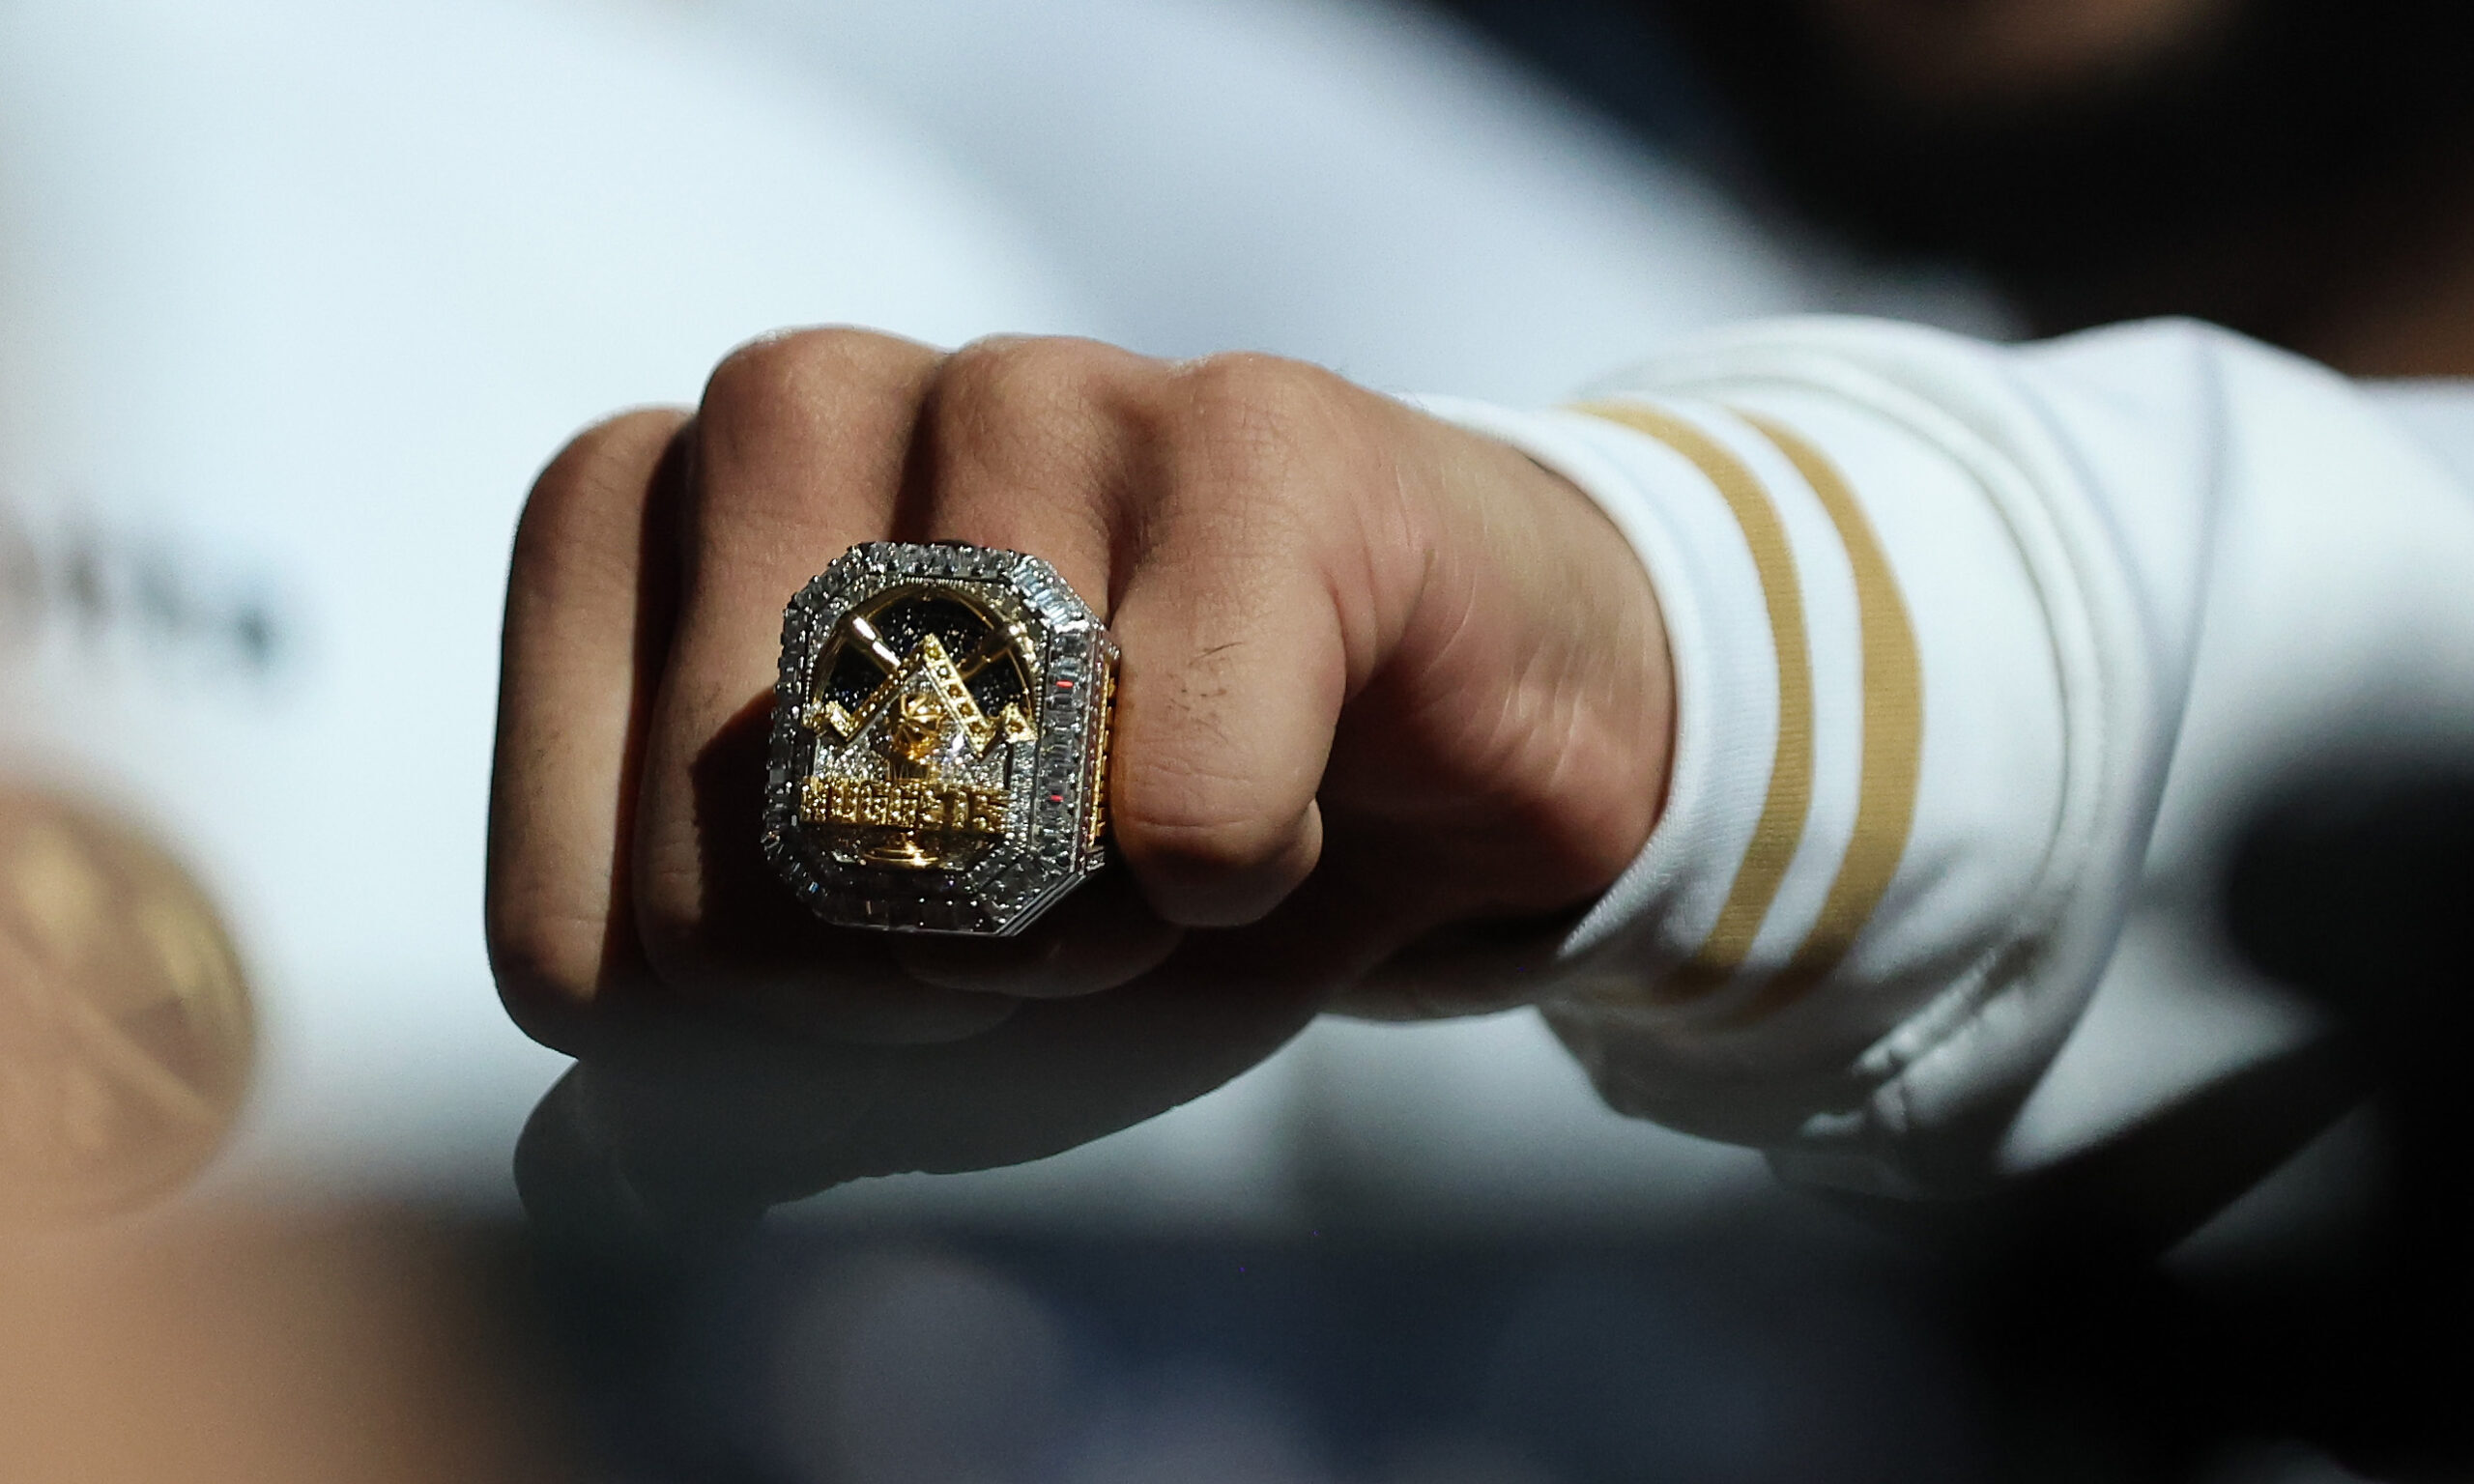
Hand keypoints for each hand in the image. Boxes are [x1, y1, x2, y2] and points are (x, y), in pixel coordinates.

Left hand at [484, 330, 1670, 1242]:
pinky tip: (1287, 807)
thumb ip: (727, 1057)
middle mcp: (791, 402)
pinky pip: (1180, 780)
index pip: (577, 939)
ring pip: (965, 801)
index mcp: (636, 519)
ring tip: (1165, 861)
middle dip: (910, 986)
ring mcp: (1023, 387)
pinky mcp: (1256, 430)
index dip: (763, 1050)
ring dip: (1083, 928)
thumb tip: (582, 1161)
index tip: (895, 982)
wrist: (1426, 746)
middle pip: (741, 860)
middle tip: (1046, 931)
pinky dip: (1236, 873)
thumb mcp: (898, 989)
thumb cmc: (1117, 849)